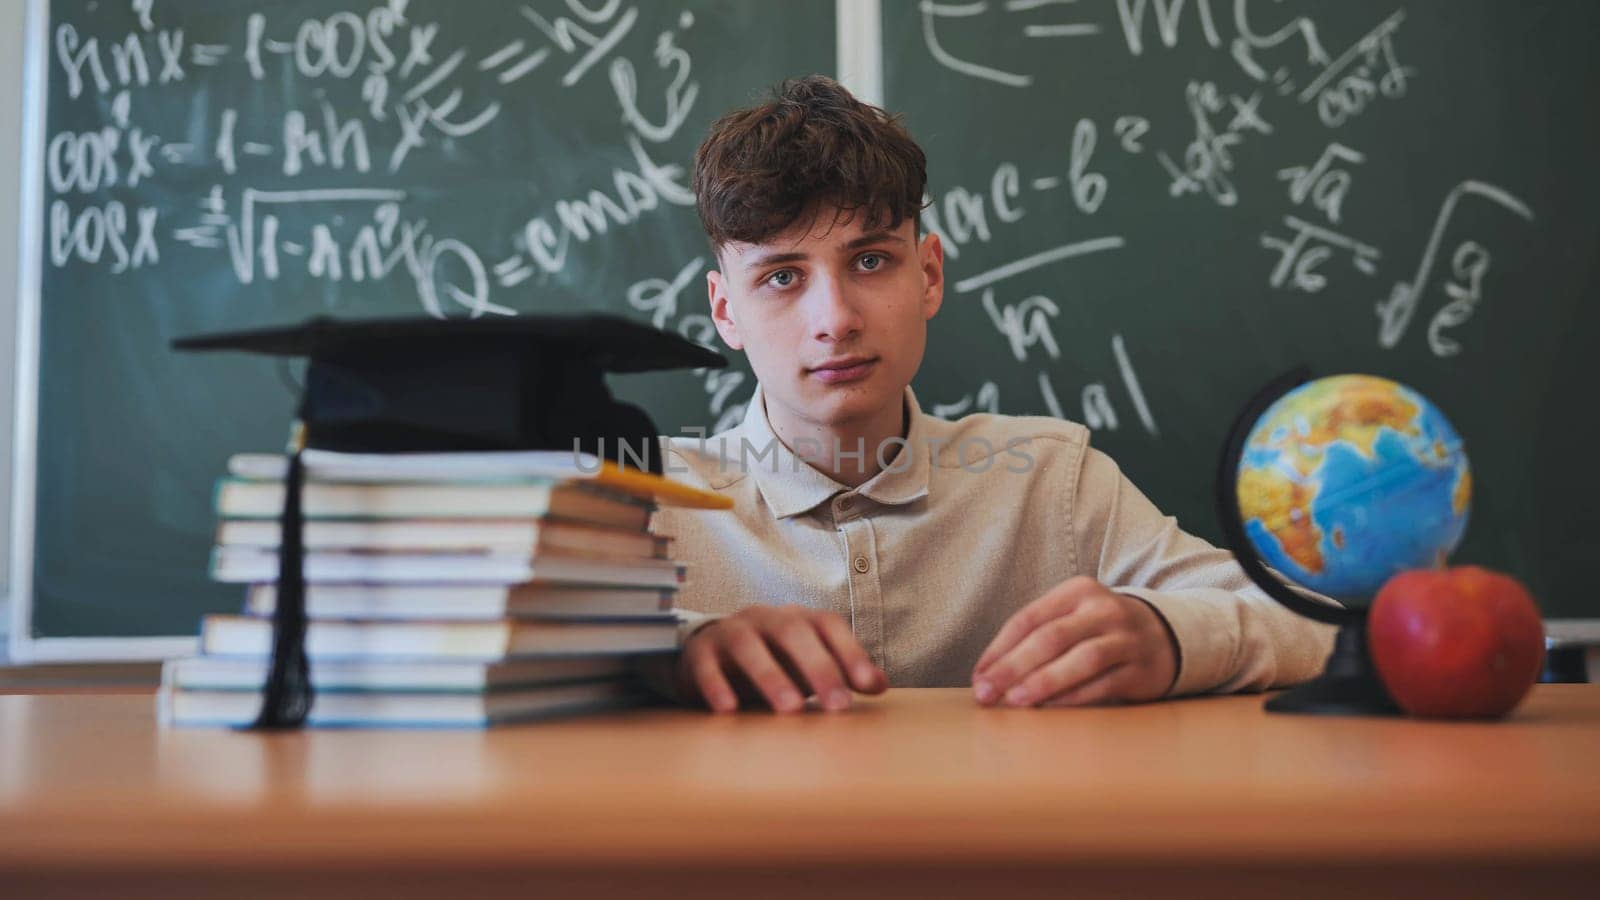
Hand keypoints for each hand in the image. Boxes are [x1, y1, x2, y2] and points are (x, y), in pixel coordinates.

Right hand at [677, 606, 887, 713]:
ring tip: (790, 709)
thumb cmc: (771, 662)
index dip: (850, 652)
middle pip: (791, 631)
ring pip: (748, 646)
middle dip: (818, 667)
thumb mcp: (806, 666)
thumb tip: (881, 685)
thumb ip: (842, 672)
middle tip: (837, 706)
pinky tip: (729, 710)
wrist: (706, 656)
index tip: (869, 687)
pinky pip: (706, 666)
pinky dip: (717, 686)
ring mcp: (729, 631)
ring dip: (770, 676)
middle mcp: (764, 618)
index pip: (827, 625)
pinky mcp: (699, 653)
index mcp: (796, 619)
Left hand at [971, 576, 1177, 707]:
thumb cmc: (1099, 630)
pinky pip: (1103, 684)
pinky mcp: (1141, 669)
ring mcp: (1126, 638)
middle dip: (1013, 668)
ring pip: (1080, 659)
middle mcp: (1103, 609)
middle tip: (987, 694)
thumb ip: (1036, 637)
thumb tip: (989, 675)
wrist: (1165, 636)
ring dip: (1044, 682)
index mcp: (1077, 591)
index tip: (978, 677)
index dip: (999, 649)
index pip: (1028, 619)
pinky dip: (1073, 698)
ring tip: (1015, 702)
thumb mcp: (1072, 617)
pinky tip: (1050, 710)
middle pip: (1050, 638)